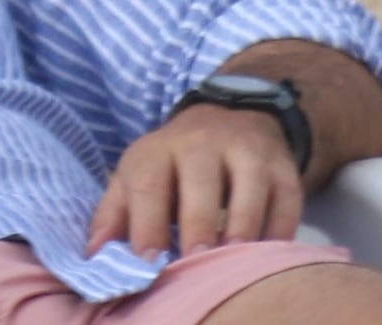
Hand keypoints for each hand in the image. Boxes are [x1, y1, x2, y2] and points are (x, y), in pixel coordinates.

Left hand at [89, 104, 304, 258]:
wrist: (230, 116)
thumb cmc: (172, 163)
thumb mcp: (135, 176)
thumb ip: (113, 216)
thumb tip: (94, 257)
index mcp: (159, 149)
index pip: (149, 185)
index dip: (147, 226)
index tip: (148, 265)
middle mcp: (203, 143)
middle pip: (201, 184)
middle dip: (198, 227)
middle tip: (196, 262)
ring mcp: (248, 153)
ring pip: (249, 191)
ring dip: (242, 230)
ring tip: (233, 262)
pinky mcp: (284, 169)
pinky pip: (287, 203)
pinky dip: (279, 233)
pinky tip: (266, 257)